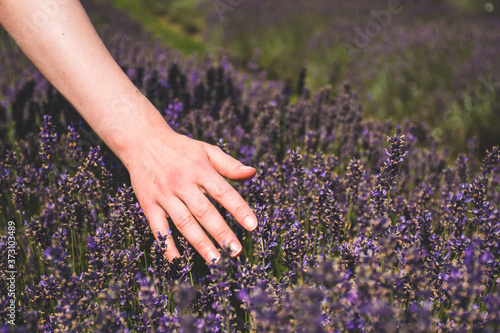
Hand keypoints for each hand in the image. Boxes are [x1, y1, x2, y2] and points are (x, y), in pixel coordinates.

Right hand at [127, 127, 257, 262]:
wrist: (142, 140)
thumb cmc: (181, 148)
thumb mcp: (206, 150)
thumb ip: (230, 164)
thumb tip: (252, 173)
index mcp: (200, 170)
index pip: (223, 192)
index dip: (238, 209)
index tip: (252, 225)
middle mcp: (182, 183)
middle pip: (204, 211)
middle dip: (221, 232)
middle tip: (236, 251)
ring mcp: (165, 195)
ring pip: (184, 223)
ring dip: (200, 243)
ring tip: (216, 260)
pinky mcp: (149, 205)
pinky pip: (159, 228)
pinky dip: (167, 246)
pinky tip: (178, 261)